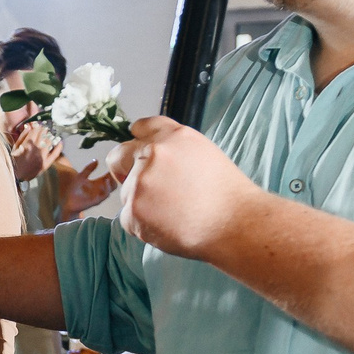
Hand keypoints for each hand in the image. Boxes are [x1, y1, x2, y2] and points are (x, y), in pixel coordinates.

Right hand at [6, 118, 60, 183]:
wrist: (16, 176)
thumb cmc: (14, 161)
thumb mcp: (15, 147)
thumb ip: (22, 136)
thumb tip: (29, 127)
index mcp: (27, 144)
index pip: (35, 130)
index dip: (37, 126)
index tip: (38, 124)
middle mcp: (36, 149)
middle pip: (43, 135)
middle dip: (44, 129)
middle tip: (45, 128)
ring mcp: (42, 156)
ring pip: (50, 142)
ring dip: (51, 136)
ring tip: (50, 133)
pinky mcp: (46, 163)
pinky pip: (55, 154)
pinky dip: (59, 147)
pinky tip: (59, 142)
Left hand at [56, 159, 117, 217]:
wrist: (68, 201)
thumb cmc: (74, 189)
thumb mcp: (81, 176)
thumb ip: (89, 169)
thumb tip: (96, 160)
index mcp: (97, 183)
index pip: (109, 176)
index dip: (112, 171)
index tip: (114, 164)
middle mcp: (100, 189)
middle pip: (113, 182)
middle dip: (115, 176)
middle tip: (115, 170)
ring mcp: (99, 195)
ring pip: (112, 188)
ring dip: (112, 181)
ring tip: (111, 174)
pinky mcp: (96, 200)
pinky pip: (105, 195)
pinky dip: (107, 188)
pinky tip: (106, 181)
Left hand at [109, 116, 266, 260]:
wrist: (236, 225)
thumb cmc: (227, 195)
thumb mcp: (204, 154)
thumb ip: (174, 148)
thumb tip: (149, 150)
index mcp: (174, 136)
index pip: (141, 127)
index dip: (138, 142)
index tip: (137, 152)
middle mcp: (154, 154)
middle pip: (118, 156)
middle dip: (123, 169)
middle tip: (144, 187)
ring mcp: (140, 183)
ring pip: (125, 193)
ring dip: (141, 203)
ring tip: (173, 213)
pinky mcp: (133, 211)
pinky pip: (128, 218)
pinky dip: (143, 225)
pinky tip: (169, 226)